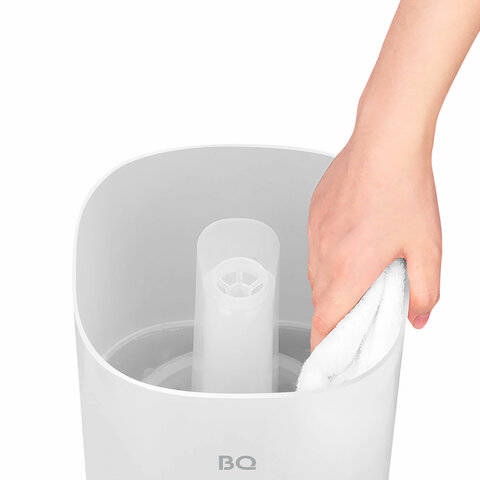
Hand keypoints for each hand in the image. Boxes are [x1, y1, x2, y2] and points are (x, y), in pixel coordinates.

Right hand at [308, 130, 441, 349]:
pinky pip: (315, 248)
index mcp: (350, 269)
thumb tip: (418, 317)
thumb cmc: (403, 189)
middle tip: (360, 305)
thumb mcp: (427, 247)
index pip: (326, 320)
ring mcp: (315, 234)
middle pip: (321, 300)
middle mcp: (325, 255)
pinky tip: (352, 240)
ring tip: (359, 269)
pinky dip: (329, 256)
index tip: (326, 355)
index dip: (324, 344)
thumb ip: (424, 292)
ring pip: (316, 274)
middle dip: (337, 311)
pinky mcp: (313, 216)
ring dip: (333, 283)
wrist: (384, 145)